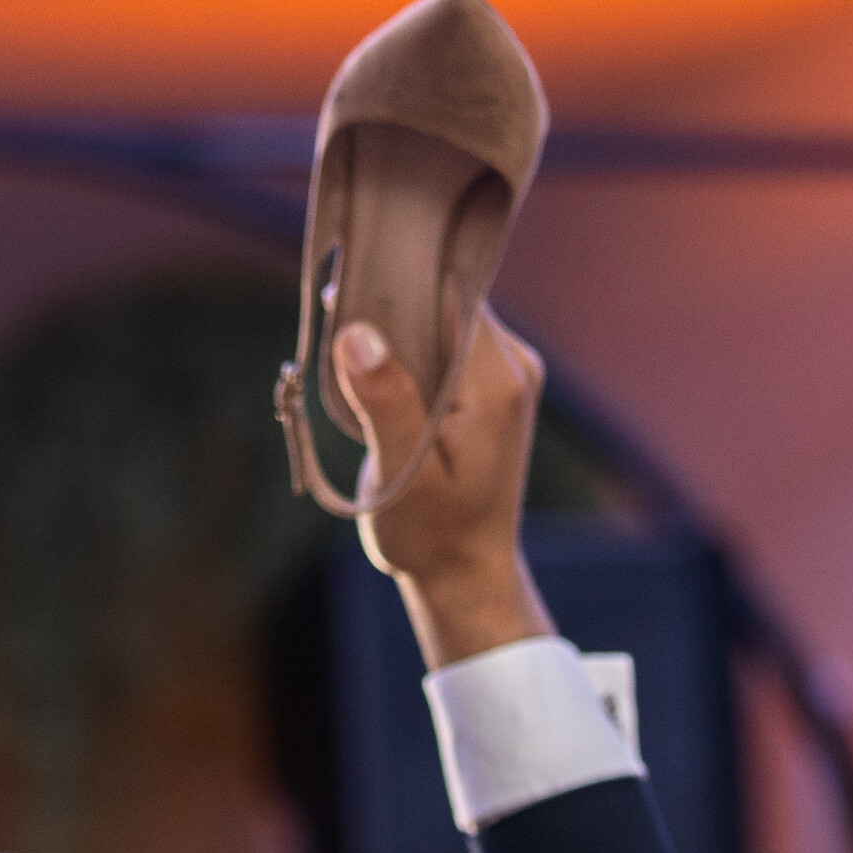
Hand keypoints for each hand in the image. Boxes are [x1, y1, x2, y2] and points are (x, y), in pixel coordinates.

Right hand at [337, 306, 557, 667]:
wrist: (467, 574)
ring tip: (353, 350)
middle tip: (341, 318)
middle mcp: (512, 365)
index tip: (351, 286)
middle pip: (446, 295)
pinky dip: (407, 346)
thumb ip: (386, 402)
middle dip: (392, 301)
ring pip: (442, 315)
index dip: (398, 278)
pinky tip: (377, 373)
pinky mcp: (489, 385)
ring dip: (396, 325)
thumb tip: (358, 333)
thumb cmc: (433, 536)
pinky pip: (444, 340)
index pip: (449, 289)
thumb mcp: (402, 476)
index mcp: (496, 380)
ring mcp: (505, 373)